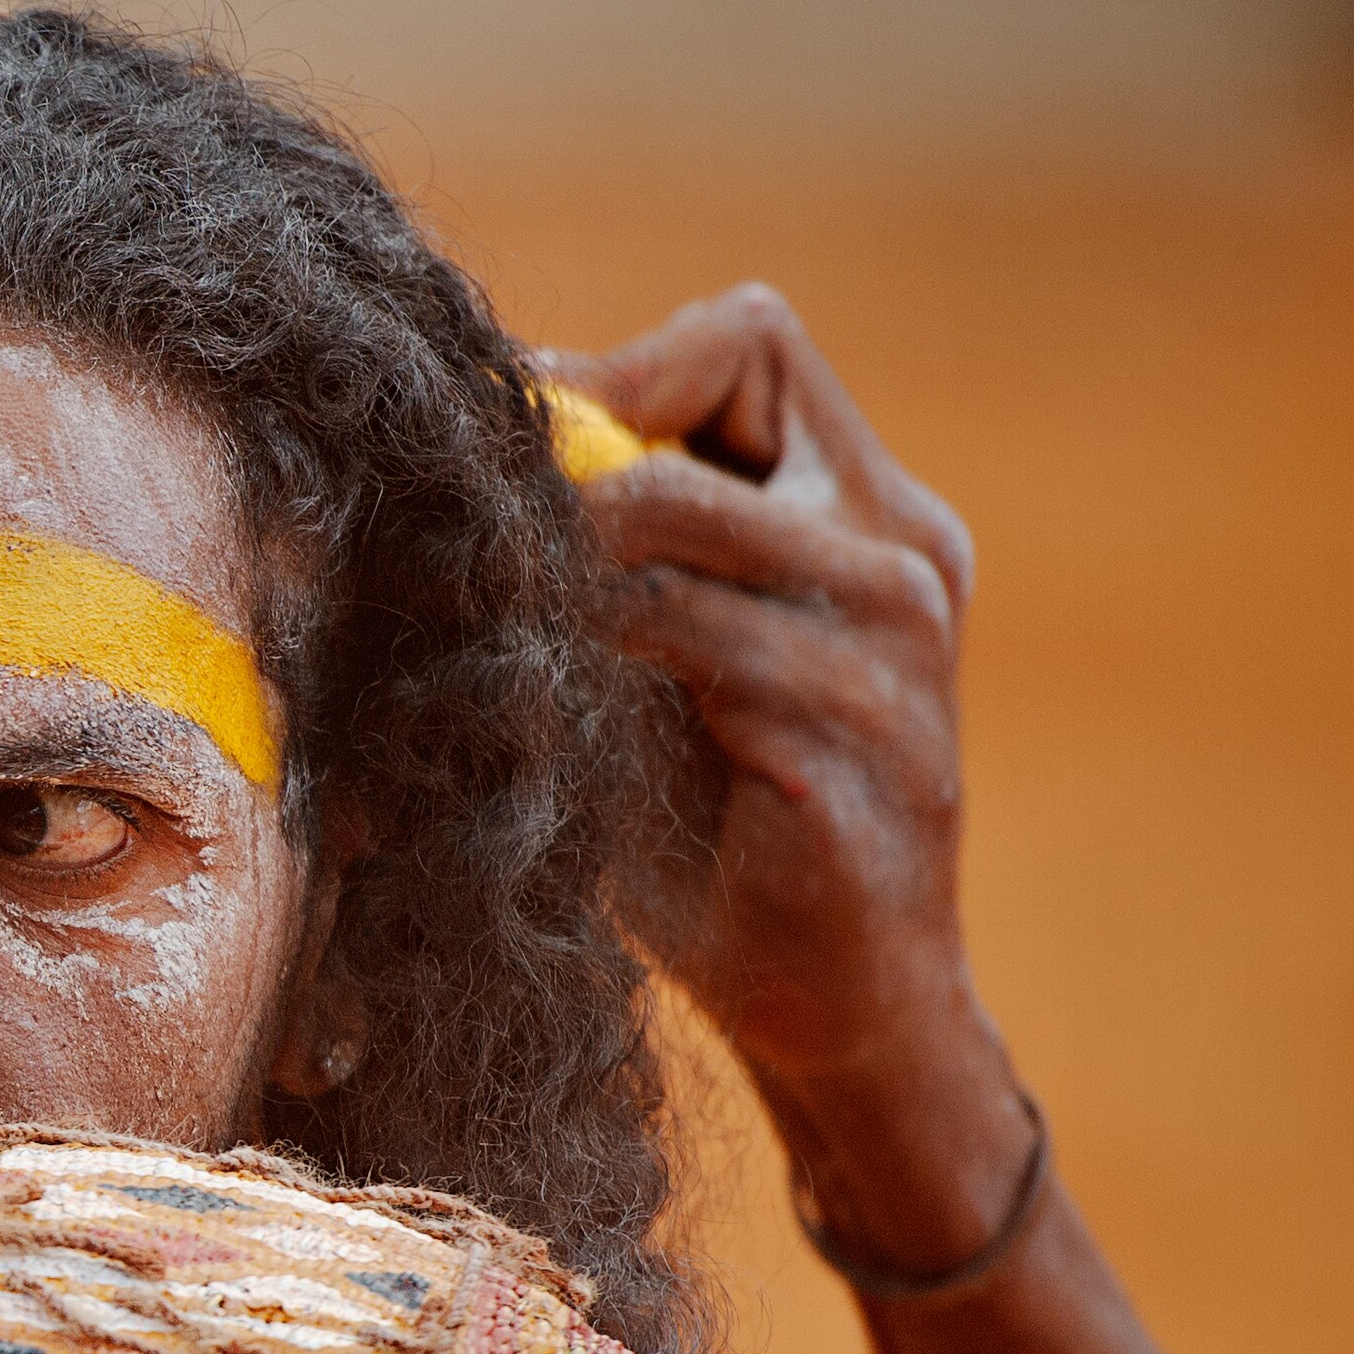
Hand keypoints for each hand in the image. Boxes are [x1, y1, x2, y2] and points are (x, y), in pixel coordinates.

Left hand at [562, 286, 1027, 1264]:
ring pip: (668, 509)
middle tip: (471, 517)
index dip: (619, 370)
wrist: (842, 1013)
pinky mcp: (848, 740)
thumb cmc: (728, 835)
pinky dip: (572, 646)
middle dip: (569, 440)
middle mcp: (903, 556)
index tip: (515, 449)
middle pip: (720, 380)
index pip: (752, 339)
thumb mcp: (674, 667)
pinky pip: (673, 637)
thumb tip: (450, 456)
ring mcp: (888, 647)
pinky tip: (522, 699)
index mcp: (877, 519)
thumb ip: (619, 561)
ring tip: (479, 609)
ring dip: (549, 547)